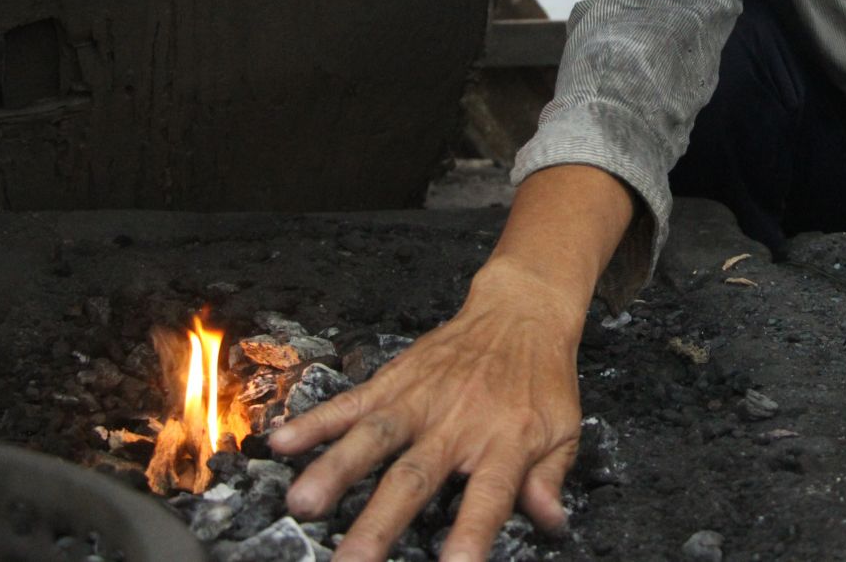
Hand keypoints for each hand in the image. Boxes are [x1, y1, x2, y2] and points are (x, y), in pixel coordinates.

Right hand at [269, 260, 583, 561]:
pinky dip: (316, 421)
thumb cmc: (541, 378)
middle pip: (413, 477)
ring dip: (336, 469)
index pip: (488, 496)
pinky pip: (351, 402)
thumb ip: (549, 477)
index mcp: (505, 443)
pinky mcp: (395, 380)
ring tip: (303, 502)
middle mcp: (457, 423)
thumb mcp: (563, 428)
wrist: (521, 312)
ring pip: (373, 438)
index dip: (471, 533)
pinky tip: (282, 441)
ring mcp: (420, 400)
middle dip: (379, 523)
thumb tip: (550, 520)